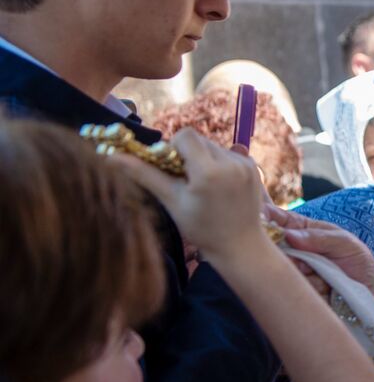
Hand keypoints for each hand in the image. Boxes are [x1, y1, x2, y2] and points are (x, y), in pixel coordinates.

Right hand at [112, 129, 266, 254]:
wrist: (241, 245)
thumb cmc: (202, 228)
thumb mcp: (172, 201)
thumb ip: (144, 175)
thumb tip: (111, 156)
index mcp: (209, 171)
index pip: (186, 135)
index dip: (173, 148)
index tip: (171, 169)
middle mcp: (231, 163)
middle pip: (199, 141)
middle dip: (187, 155)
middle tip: (185, 181)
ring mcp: (246, 165)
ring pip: (213, 147)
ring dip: (202, 160)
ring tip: (202, 187)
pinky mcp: (254, 168)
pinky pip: (228, 156)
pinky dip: (218, 165)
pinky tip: (218, 187)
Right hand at [265, 206, 373, 305]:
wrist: (369, 294)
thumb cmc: (357, 262)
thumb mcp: (346, 243)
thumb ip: (320, 237)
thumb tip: (290, 235)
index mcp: (302, 230)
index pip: (277, 218)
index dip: (265, 217)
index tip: (262, 219)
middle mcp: (292, 250)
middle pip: (271, 246)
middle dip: (287, 252)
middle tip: (305, 260)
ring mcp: (292, 271)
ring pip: (281, 268)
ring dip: (303, 271)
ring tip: (324, 273)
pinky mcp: (295, 291)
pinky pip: (292, 288)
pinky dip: (312, 286)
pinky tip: (326, 286)